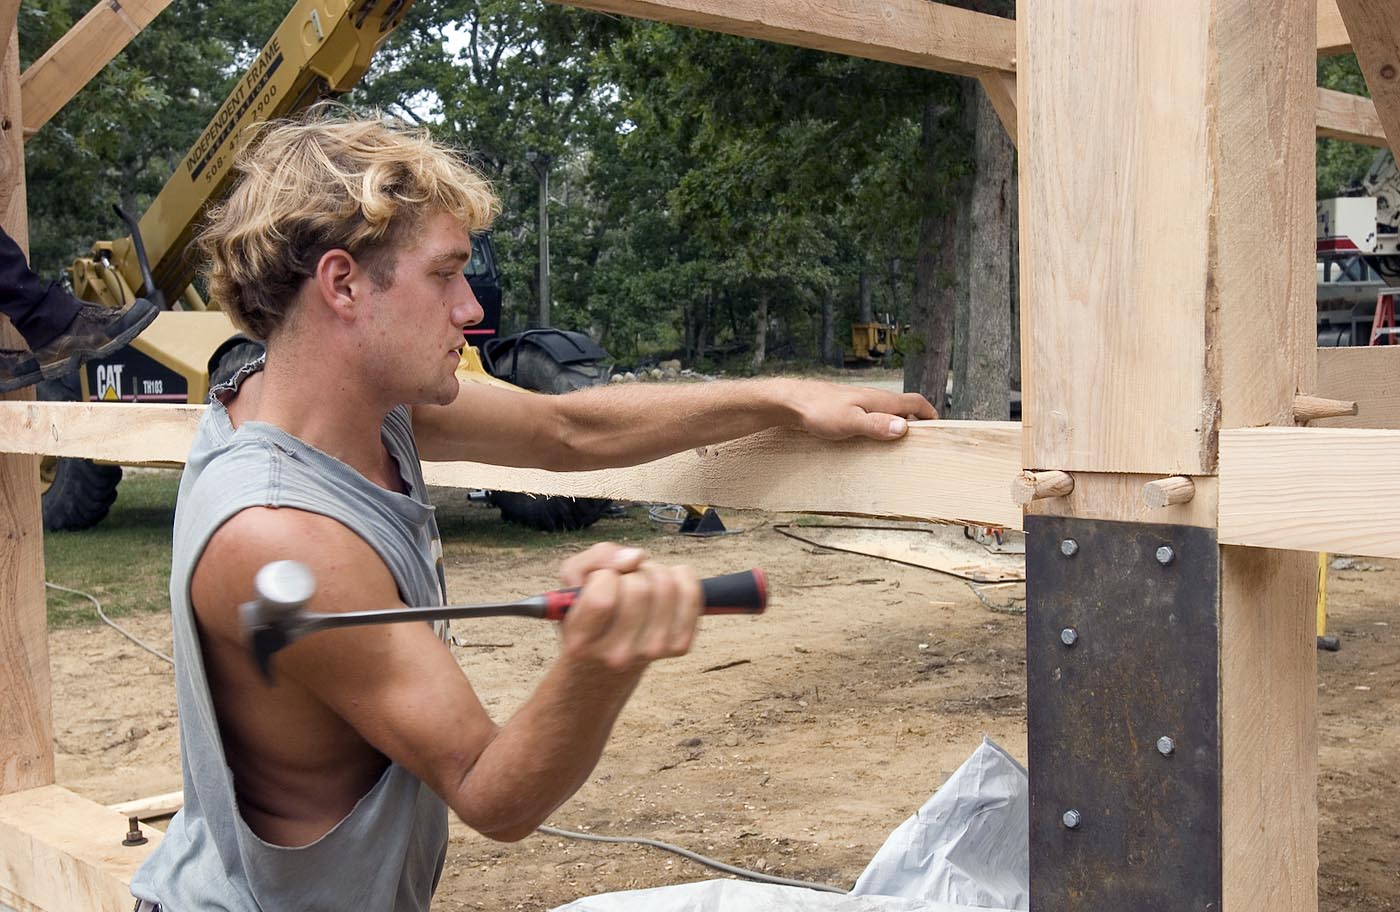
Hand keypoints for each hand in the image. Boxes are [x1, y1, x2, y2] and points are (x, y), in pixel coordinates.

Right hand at [556, 543, 701, 672]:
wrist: (608, 659)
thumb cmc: (588, 611)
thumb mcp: (575, 580)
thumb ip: (596, 559)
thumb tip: (636, 557)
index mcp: (582, 643)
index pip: (602, 599)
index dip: (604, 576)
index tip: (602, 580)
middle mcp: (617, 655)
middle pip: (639, 589)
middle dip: (631, 572)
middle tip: (623, 582)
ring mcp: (651, 652)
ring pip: (665, 586)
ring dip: (654, 572)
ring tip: (642, 584)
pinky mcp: (679, 646)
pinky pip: (691, 593)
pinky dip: (681, 576)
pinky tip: (665, 584)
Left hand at [790, 381, 936, 440]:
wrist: (792, 402)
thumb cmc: (820, 410)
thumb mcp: (851, 421)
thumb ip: (877, 425)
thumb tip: (905, 428)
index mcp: (882, 400)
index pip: (916, 402)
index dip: (931, 414)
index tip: (941, 430)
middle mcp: (875, 399)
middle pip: (905, 410)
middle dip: (916, 425)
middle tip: (921, 446)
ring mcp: (862, 404)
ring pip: (888, 415)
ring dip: (897, 429)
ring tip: (899, 451)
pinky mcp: (849, 411)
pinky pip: (873, 420)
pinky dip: (880, 431)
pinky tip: (872, 445)